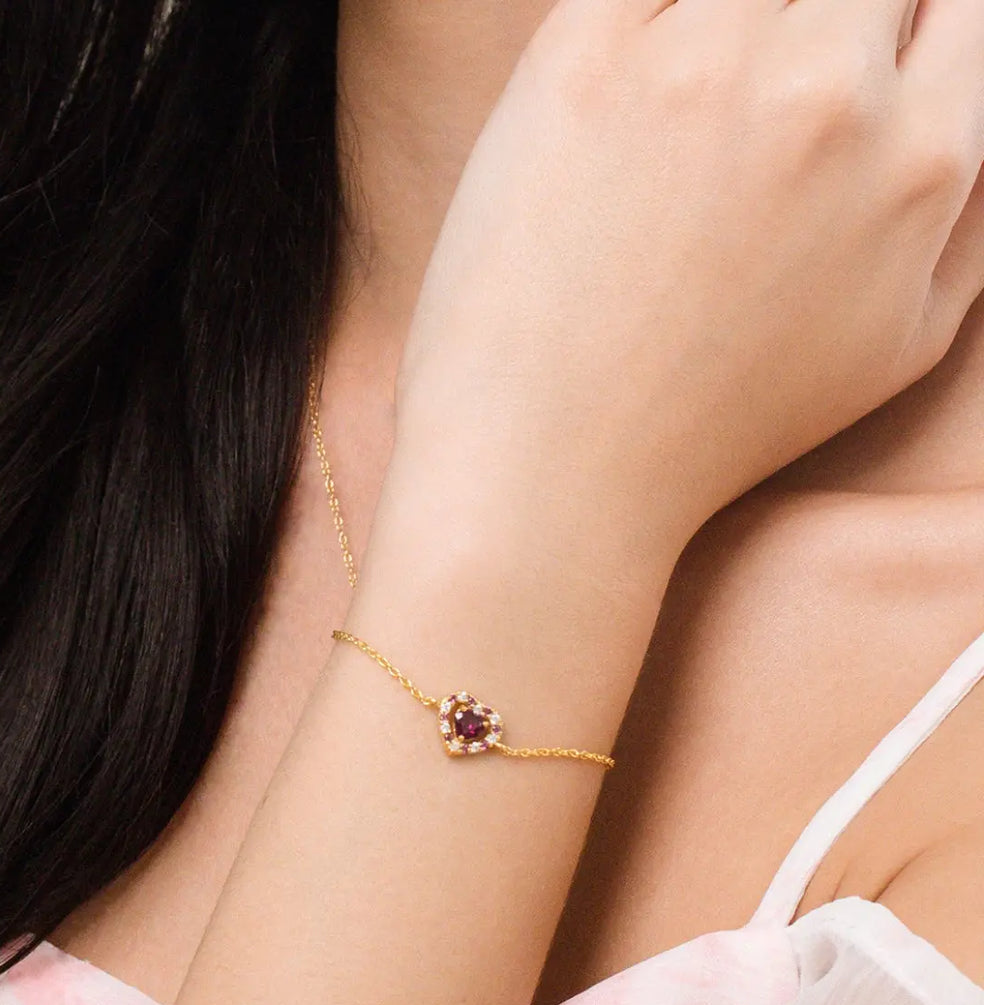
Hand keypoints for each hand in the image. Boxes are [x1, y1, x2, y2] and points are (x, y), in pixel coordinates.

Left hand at [384, 0, 983, 573]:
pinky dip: (649, 16)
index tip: (853, 68)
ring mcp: (699, 61)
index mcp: (923, 161)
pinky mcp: (580, 57)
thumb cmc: (722, 423)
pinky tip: (637, 84)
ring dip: (737, 23)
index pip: (965, 3)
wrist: (556, 462)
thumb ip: (964, 207)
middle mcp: (825, 91)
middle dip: (828, 22)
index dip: (911, 30)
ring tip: (691, 113)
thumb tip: (966, 103)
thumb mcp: (901, 344)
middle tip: (757, 107)